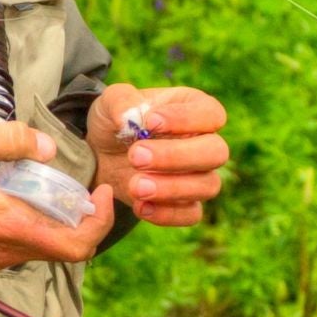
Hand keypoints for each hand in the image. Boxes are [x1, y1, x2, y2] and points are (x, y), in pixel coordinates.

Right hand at [0, 122, 114, 270]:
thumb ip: (13, 140)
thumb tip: (48, 149)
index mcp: (6, 226)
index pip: (76, 244)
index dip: (101, 222)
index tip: (101, 192)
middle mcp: (2, 251)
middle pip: (64, 248)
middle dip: (81, 219)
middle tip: (82, 189)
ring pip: (42, 247)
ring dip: (55, 221)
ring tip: (50, 186)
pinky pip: (19, 246)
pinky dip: (32, 224)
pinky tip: (19, 195)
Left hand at [86, 83, 229, 226]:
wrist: (101, 156)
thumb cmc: (115, 122)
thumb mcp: (110, 103)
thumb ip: (120, 101)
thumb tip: (127, 117)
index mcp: (194, 109)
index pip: (211, 113)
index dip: (186, 119)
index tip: (150, 122)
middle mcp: (204, 142)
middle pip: (216, 152)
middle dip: (176, 157)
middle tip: (135, 157)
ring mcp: (198, 175)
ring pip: (208, 185)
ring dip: (172, 188)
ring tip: (135, 186)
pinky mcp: (185, 203)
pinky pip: (192, 214)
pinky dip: (168, 214)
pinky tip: (140, 206)